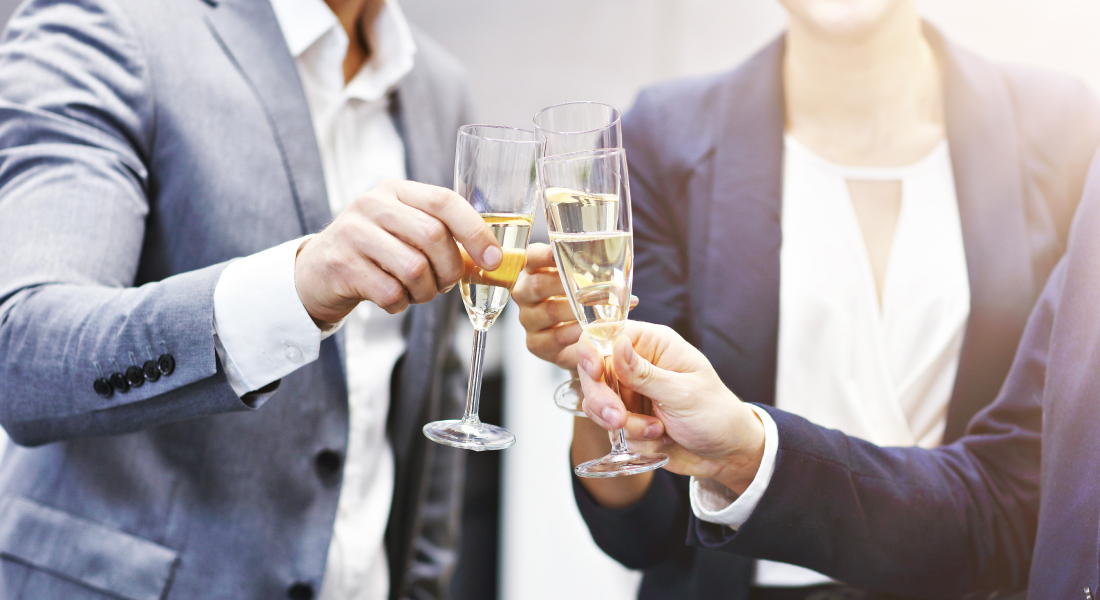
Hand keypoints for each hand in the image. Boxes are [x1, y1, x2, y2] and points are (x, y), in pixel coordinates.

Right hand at [294, 179, 502, 324]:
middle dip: (450, 269)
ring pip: (414, 268)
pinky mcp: (341, 265)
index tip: (493, 258)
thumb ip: (443, 236)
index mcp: (396, 190)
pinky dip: (400, 304)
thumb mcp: (405, 231)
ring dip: (425, 291)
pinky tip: (393, 299)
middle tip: (445, 283)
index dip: (475, 230)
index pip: (445, 201)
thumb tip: (491, 259)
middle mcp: (372, 204)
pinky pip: (390, 292)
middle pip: (433, 236)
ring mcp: (353, 233)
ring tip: (417, 292)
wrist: (316, 272)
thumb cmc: (375, 253)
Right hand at [514, 243, 638, 370]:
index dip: (543, 255)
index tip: (558, 253)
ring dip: (578, 310)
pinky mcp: (535, 343)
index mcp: (533, 271)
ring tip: (603, 309)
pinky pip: (555, 337)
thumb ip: (588, 270)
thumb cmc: (581, 301)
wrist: (579, 341)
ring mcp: (528, 320)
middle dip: (566, 284)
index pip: (531, 258)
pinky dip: (576, 332)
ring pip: (549, 311)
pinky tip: (593, 330)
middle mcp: (524, 294)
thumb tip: (616, 266)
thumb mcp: (581, 280)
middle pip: (538, 285)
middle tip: (595, 285)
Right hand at [575, 322, 764, 494]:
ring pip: (597, 403)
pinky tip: (659, 439)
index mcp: (653, 344)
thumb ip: (644, 373)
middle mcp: (637, 364)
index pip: (606, 334)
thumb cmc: (715, 414)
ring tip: (656, 431)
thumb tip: (615, 343)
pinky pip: (610, 427)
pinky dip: (631, 438)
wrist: (727, 454)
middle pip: (593, 371)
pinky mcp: (628, 417)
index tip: (593, 371)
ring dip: (623, 424)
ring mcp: (630, 391)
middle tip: (619, 419)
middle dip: (603, 399)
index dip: (591, 350)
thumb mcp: (682, 393)